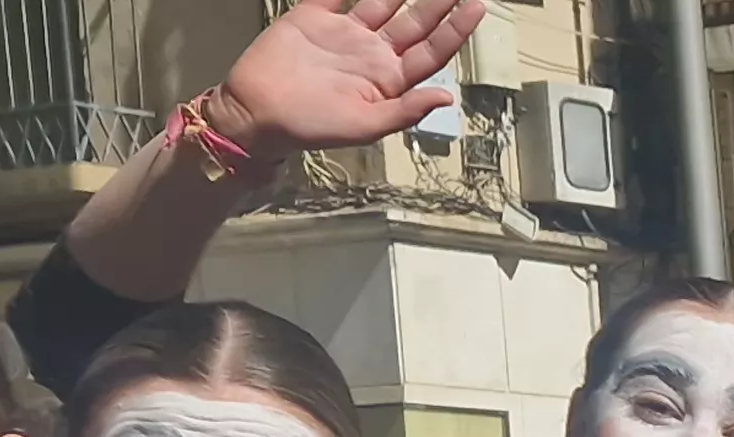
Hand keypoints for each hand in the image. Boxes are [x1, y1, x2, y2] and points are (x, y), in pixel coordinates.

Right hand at [211, 0, 480, 159]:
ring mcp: (345, 32)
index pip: (431, 51)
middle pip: (414, 22)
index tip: (476, 8)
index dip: (455, 30)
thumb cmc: (311, 127)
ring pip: (382, 0)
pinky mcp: (315, 15)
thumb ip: (406, 111)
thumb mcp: (365, 126)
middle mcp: (373, 52)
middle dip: (437, 2)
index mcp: (389, 80)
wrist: (256, 112)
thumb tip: (447, 97)